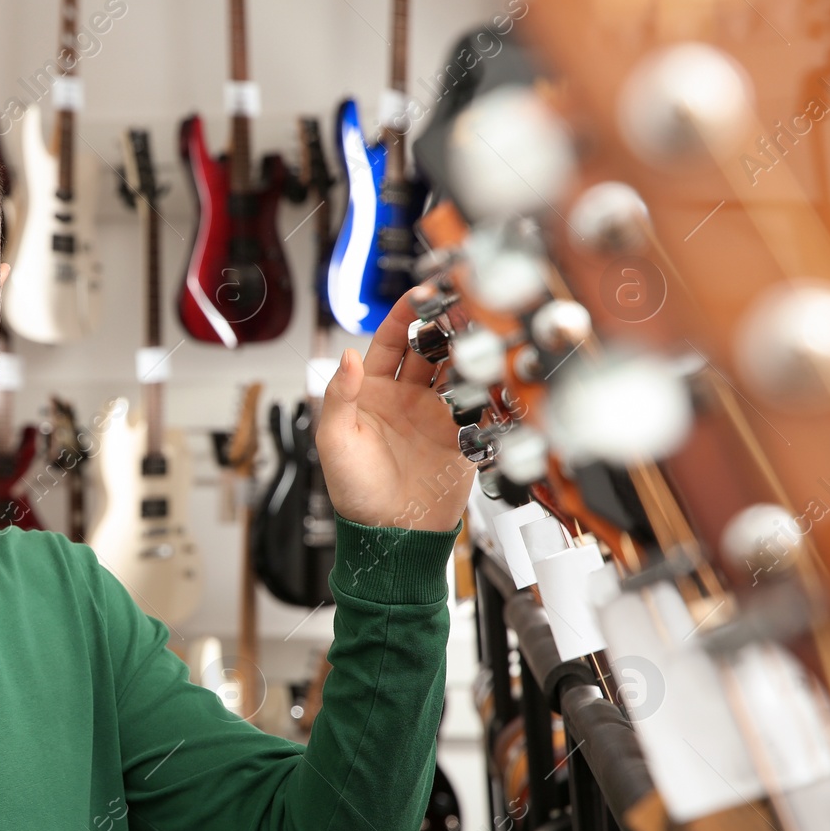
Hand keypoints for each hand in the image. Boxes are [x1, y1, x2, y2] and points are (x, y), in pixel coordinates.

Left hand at [316, 292, 474, 531]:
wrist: (392, 534)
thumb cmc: (355, 493)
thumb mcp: (334, 441)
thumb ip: (339, 396)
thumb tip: (347, 356)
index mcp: (372, 392)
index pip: (390, 341)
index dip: (404, 317)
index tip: (420, 296)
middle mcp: (406, 398)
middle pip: (429, 348)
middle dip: (444, 324)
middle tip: (461, 305)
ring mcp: (436, 414)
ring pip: (457, 369)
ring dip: (467, 349)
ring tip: (480, 330)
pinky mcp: (462, 435)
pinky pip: (478, 403)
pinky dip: (487, 386)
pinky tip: (494, 370)